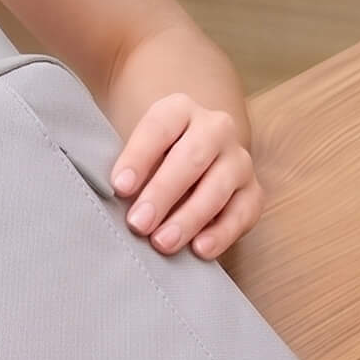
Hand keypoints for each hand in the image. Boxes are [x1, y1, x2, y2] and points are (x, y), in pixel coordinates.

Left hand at [110, 93, 262, 260]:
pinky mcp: (253, 191)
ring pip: (218, 187)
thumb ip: (114, 151)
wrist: (189, 158)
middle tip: (137, 224)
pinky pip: (243, 212)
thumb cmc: (151, 156)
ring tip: (162, 243)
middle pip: (191, 158)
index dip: (139, 157)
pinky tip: (199, 250)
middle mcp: (215, 128)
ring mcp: (238, 160)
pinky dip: (222, 233)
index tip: (119, 187)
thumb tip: (107, 183)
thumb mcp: (131, 143)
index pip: (159, 128)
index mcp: (180, 109)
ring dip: (189, 218)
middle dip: (162, 193)